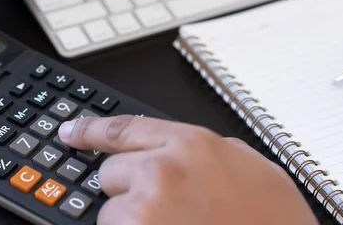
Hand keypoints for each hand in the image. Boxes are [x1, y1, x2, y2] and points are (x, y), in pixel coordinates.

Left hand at [58, 115, 317, 224]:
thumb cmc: (272, 221)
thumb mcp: (251, 169)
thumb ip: (211, 151)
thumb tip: (189, 149)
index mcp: (193, 145)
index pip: (124, 128)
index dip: (91, 131)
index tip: (70, 132)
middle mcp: (164, 171)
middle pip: (112, 172)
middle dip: (130, 190)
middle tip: (168, 209)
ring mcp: (147, 211)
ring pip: (112, 213)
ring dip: (134, 222)